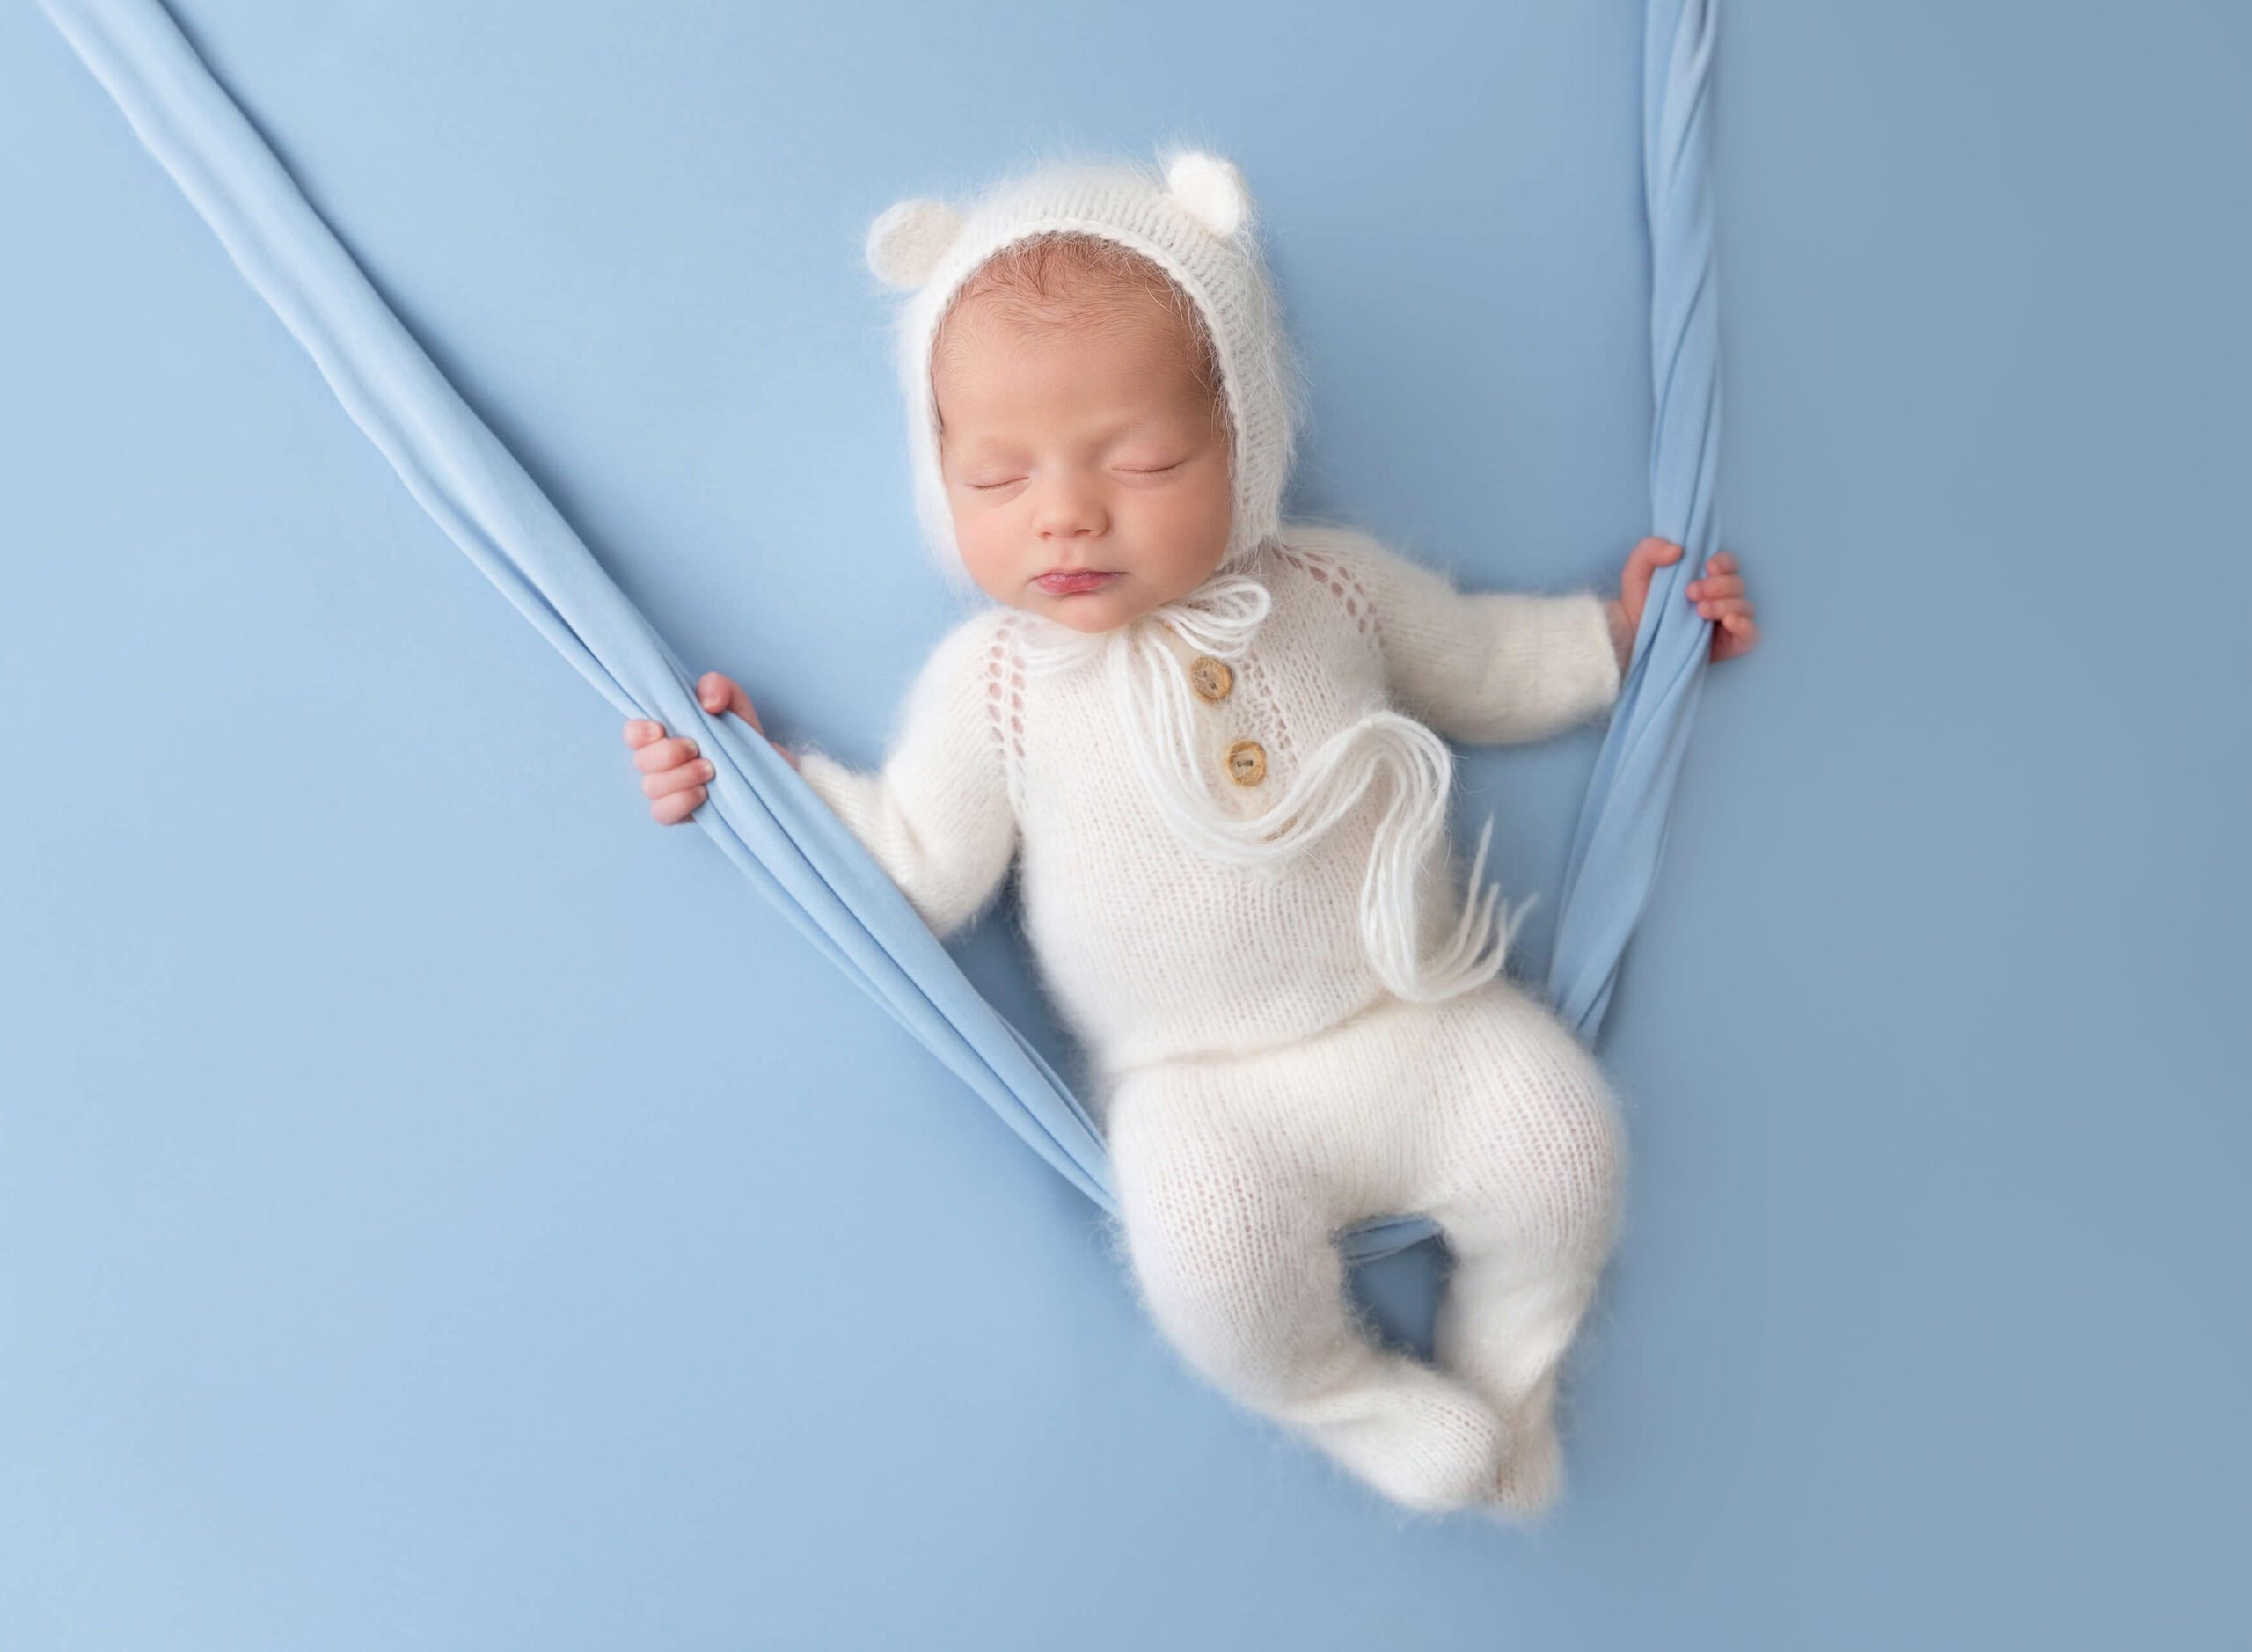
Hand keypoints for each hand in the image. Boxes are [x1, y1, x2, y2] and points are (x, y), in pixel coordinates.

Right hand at [623, 671, 796, 826]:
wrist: (769, 771)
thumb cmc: (743, 736)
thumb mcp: (736, 704)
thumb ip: (719, 687)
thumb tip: (706, 701)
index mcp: (665, 734)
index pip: (633, 733)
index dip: (638, 732)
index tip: (661, 729)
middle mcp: (660, 762)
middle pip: (640, 761)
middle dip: (668, 754)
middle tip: (698, 749)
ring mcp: (668, 789)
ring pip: (651, 787)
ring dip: (681, 777)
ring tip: (711, 771)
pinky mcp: (680, 813)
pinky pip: (662, 813)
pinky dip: (680, 802)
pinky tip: (703, 794)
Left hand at [1604, 537, 1761, 672]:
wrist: (1630, 638)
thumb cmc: (1638, 603)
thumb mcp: (1636, 571)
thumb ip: (1650, 549)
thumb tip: (1678, 549)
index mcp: (1705, 577)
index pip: (1728, 564)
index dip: (1724, 563)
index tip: (1707, 567)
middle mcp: (1720, 597)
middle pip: (1737, 584)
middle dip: (1718, 586)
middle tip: (1691, 592)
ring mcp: (1725, 621)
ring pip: (1745, 607)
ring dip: (1725, 605)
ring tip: (1700, 611)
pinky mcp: (1728, 644)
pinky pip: (1751, 635)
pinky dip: (1746, 626)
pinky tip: (1729, 621)